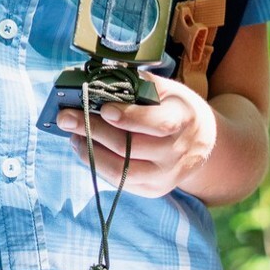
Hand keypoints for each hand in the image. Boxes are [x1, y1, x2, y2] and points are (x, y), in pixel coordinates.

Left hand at [57, 73, 215, 197]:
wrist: (202, 143)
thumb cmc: (178, 109)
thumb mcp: (168, 90)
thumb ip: (139, 85)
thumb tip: (100, 79)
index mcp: (184, 120)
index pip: (159, 124)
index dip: (131, 117)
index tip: (104, 108)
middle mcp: (177, 153)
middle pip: (131, 147)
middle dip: (94, 131)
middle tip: (66, 117)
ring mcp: (166, 176)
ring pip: (122, 171)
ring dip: (90, 152)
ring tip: (72, 136)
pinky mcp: (154, 190)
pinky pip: (121, 182)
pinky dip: (98, 166)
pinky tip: (84, 149)